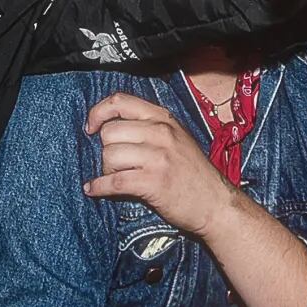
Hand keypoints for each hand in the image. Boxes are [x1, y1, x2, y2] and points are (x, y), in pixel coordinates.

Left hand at [80, 92, 241, 236]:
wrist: (216, 204)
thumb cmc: (193, 173)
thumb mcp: (177, 138)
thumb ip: (148, 127)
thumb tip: (108, 126)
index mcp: (164, 118)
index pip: (119, 102)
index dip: (98, 113)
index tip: (91, 127)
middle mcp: (161, 133)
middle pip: (109, 132)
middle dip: (105, 149)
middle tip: (114, 163)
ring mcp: (158, 157)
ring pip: (109, 156)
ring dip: (106, 170)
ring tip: (117, 178)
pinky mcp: (153, 182)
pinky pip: (113, 181)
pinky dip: (98, 187)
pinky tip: (93, 189)